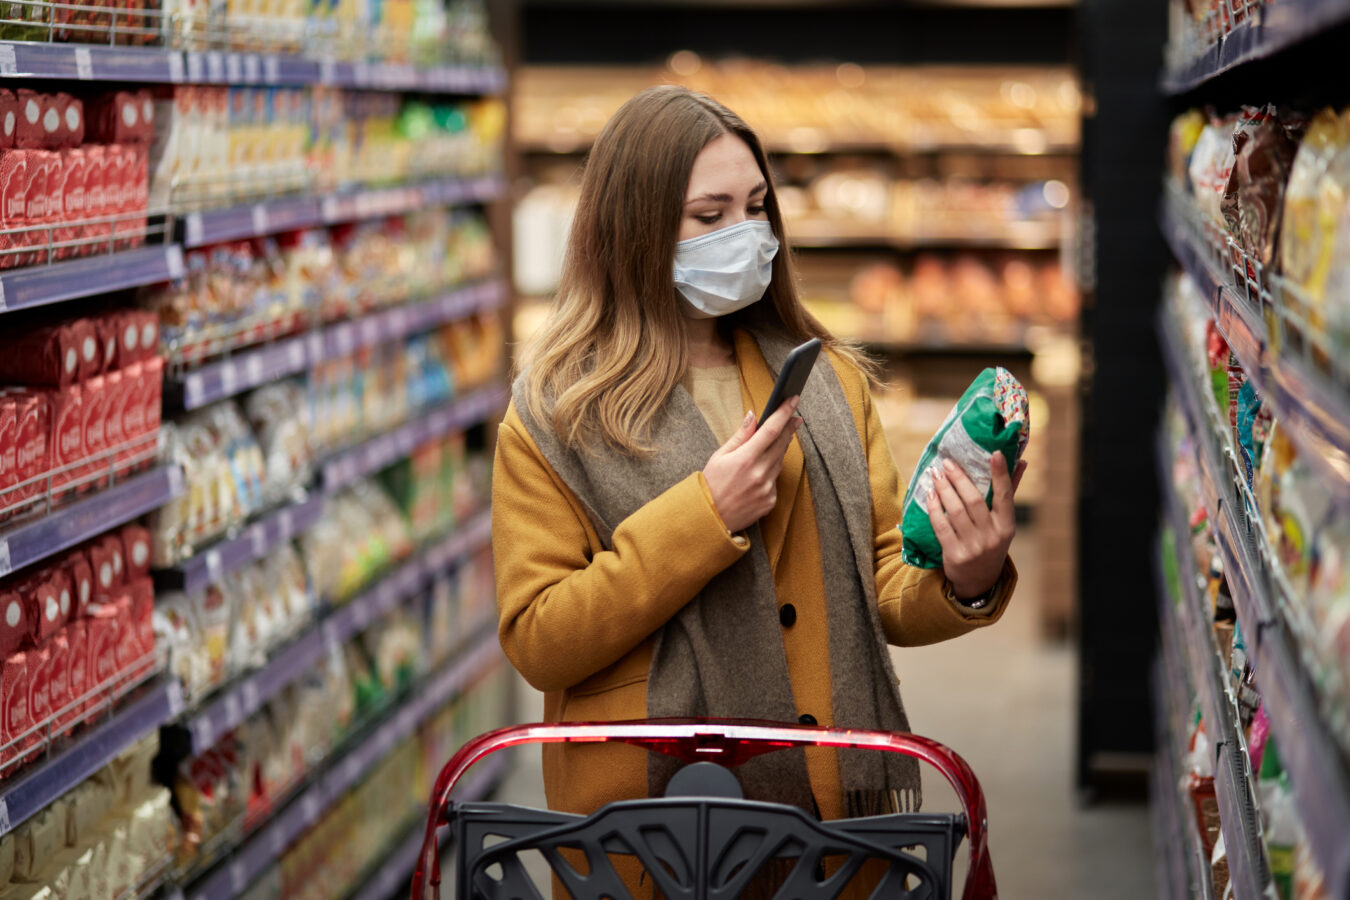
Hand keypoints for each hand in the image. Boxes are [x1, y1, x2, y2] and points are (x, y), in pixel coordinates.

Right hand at [704, 397, 801, 533]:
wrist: (709, 517)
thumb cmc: (711, 484)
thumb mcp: (720, 456)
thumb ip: (740, 436)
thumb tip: (753, 416)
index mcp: (745, 458)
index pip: (771, 430)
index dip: (784, 413)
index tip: (793, 400)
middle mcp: (759, 473)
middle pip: (781, 444)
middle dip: (789, 428)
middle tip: (795, 417)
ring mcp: (767, 489)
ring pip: (779, 462)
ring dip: (778, 450)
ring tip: (772, 444)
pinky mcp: (770, 501)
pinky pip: (775, 481)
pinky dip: (770, 473)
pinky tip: (758, 475)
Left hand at [926, 451, 1026, 599]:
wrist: (978, 581)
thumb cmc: (991, 543)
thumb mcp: (1003, 523)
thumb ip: (1009, 493)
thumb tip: (1021, 462)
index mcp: (1007, 526)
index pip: (1006, 496)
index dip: (1001, 474)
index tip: (995, 453)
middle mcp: (992, 536)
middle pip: (974, 500)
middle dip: (959, 478)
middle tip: (946, 463)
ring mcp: (973, 547)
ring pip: (955, 511)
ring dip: (944, 489)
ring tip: (935, 475)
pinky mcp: (955, 554)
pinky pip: (941, 526)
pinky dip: (934, 508)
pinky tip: (930, 495)